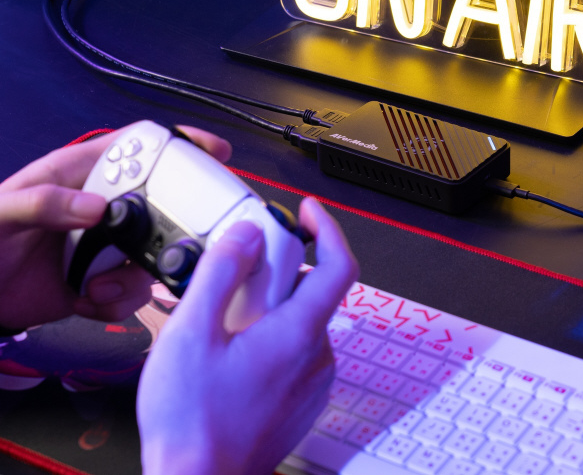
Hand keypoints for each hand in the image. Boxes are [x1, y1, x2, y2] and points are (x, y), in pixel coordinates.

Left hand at [0, 125, 230, 330]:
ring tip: (99, 288)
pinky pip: (134, 291)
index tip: (212, 153)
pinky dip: (117, 303)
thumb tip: (96, 207)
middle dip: (177, 225)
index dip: (179, 144)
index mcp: (80, 175)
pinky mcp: (105, 281)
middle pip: (164, 204)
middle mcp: (103, 208)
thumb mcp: (0, 213)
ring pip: (156, 253)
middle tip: (176, 243)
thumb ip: (41, 202)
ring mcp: (108, 246)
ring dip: (135, 277)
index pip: (138, 146)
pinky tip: (86, 300)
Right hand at [136, 197, 358, 474]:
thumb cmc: (193, 421)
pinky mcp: (301, 403)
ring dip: (270, 310)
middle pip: (313, 292)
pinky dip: (270, 339)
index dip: (327, 229)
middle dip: (279, 273)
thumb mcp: (192, 333)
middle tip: (238, 271)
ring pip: (301, 325)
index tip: (306, 212)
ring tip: (222, 320)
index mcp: (299, 332)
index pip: (339, 264)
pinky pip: (295, 355)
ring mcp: (312, 383)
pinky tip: (230, 353)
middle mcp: (316, 357)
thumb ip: (221, 273)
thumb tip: (246, 235)